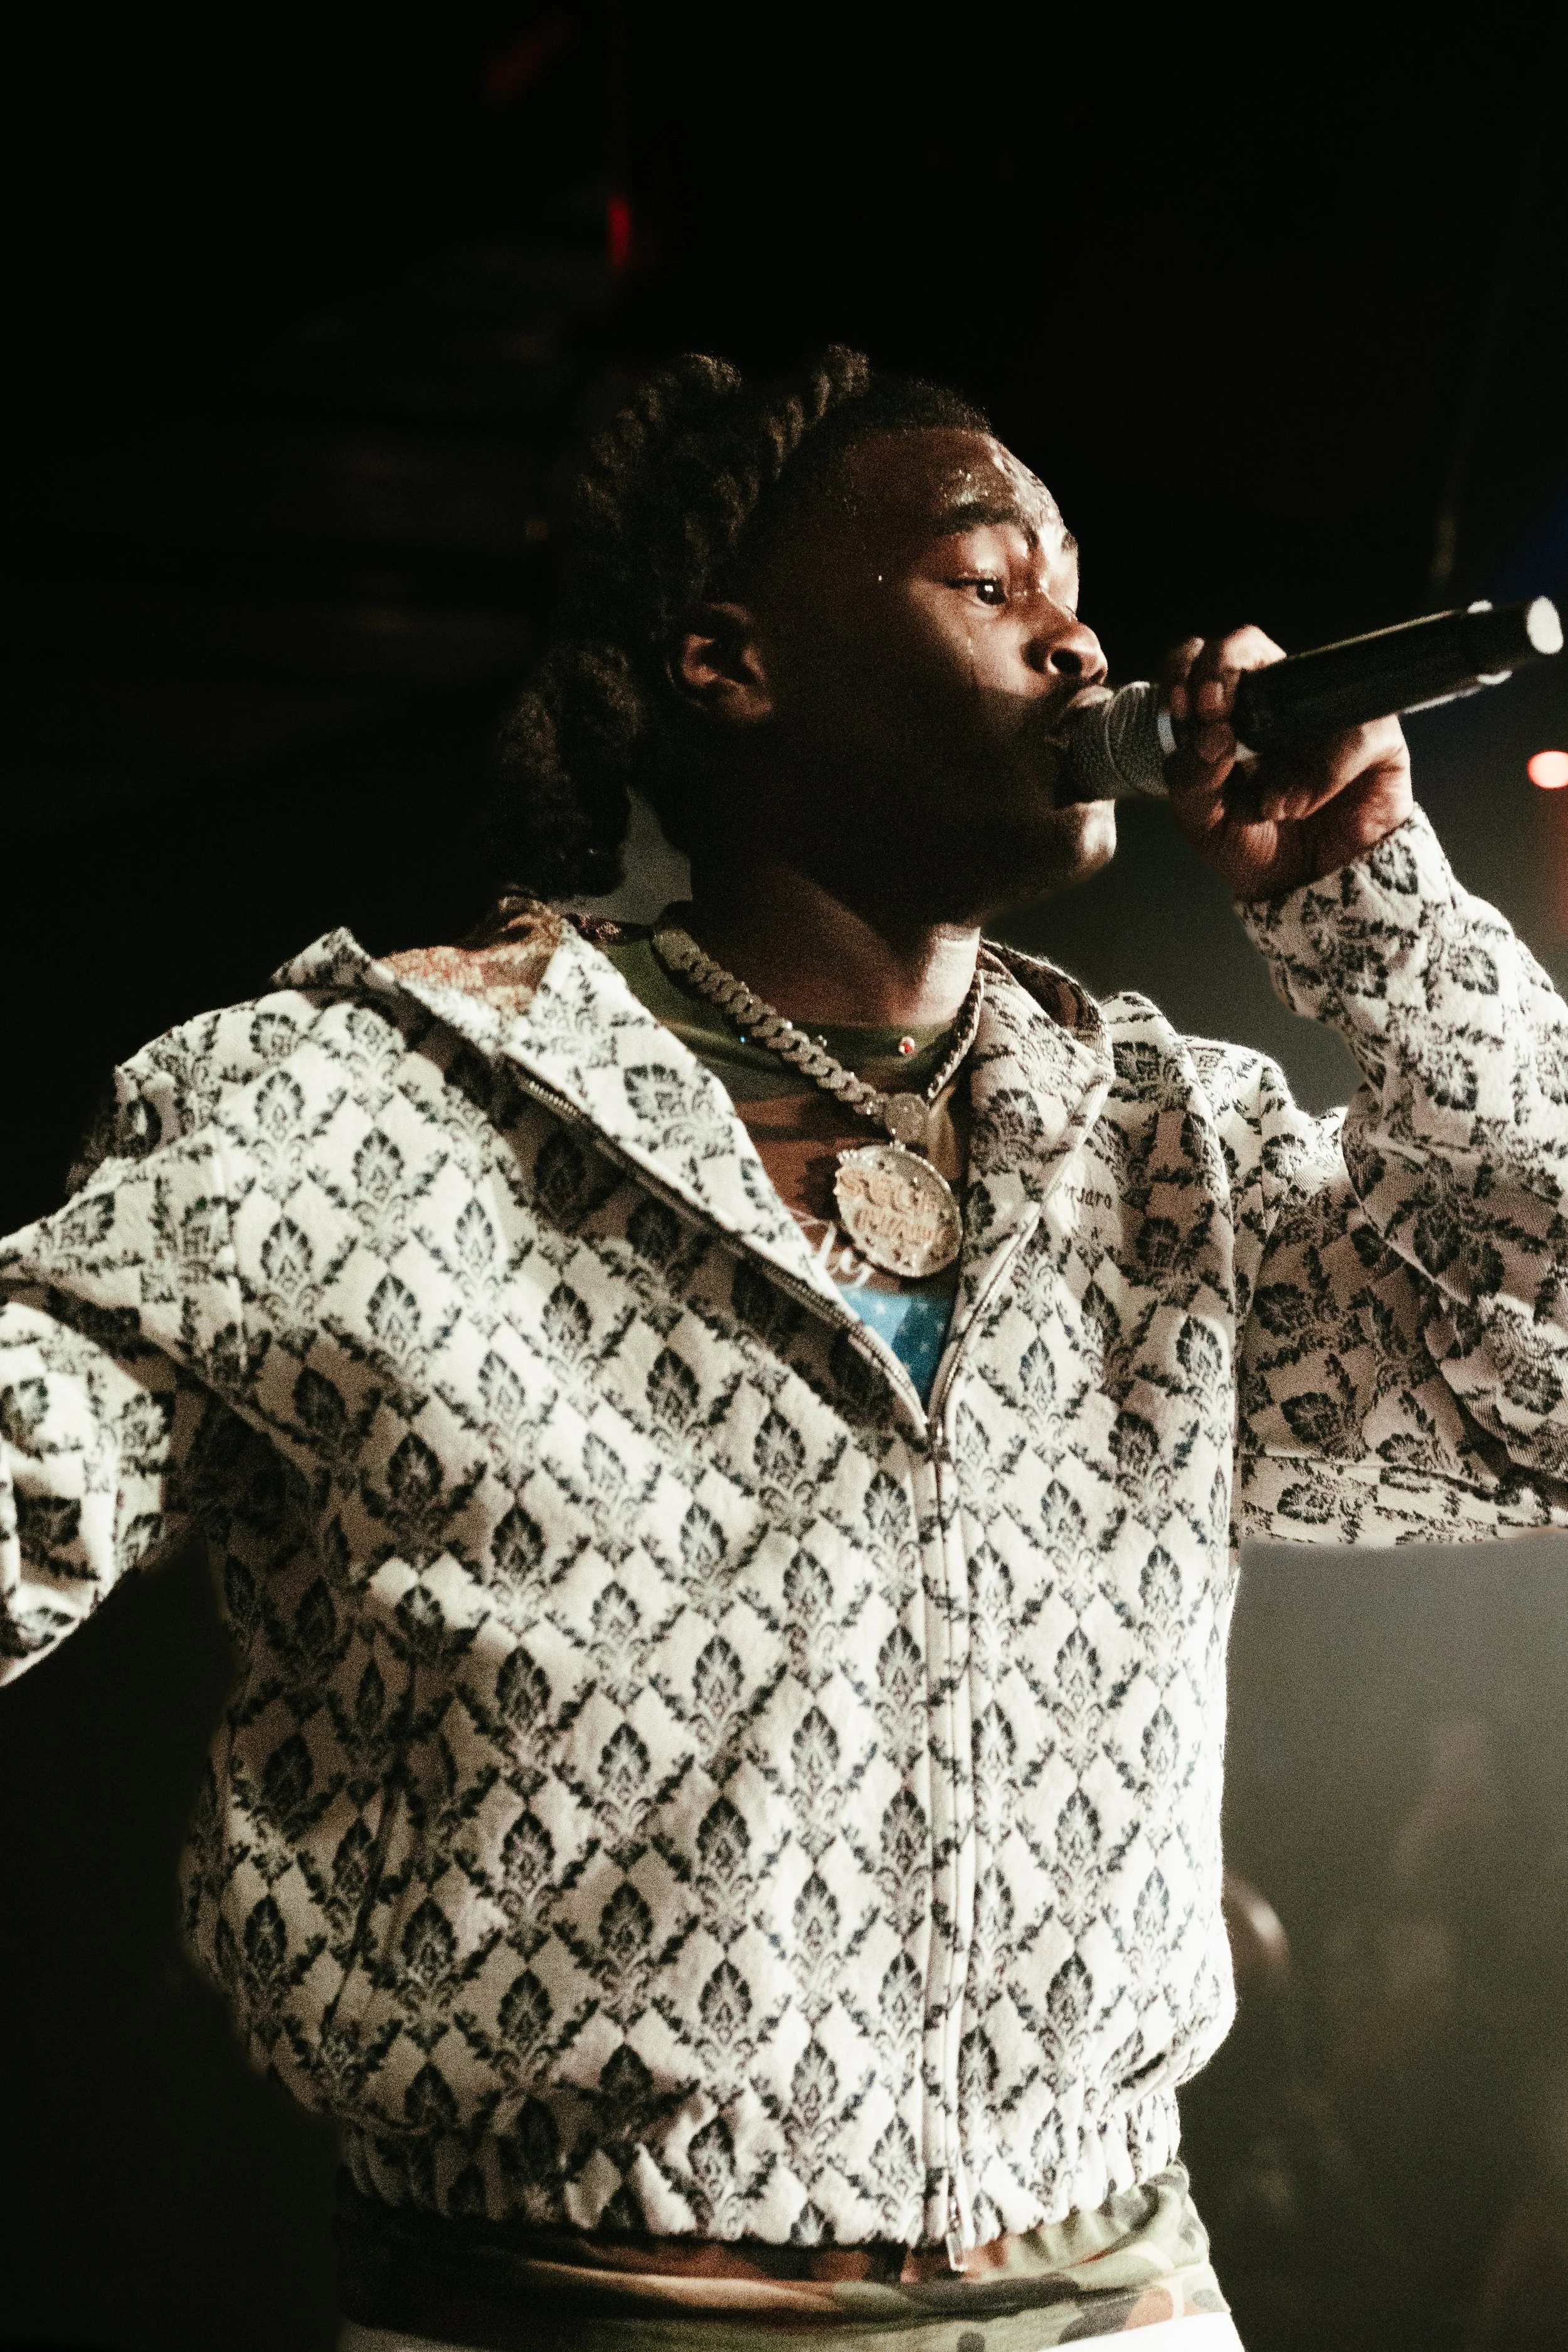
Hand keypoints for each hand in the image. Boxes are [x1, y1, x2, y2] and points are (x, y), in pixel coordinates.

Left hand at [1162, 626, 1412, 898]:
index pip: (1202, 661)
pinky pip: (1356, 733)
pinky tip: (1302, 805)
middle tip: (1211, 714)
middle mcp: (1276, 702)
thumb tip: (1211, 735)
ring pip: (1307, 680)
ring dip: (1277, 740)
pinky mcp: (1375, 737)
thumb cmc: (1253, 845)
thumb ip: (1190, 778)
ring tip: (1269, 803)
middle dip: (1221, 669)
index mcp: (1227, 713)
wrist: (1304, 889)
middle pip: (1249, 643)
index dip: (1187, 669)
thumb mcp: (1203, 820)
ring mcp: (1326, 713)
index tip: (1180, 705)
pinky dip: (1324, 774)